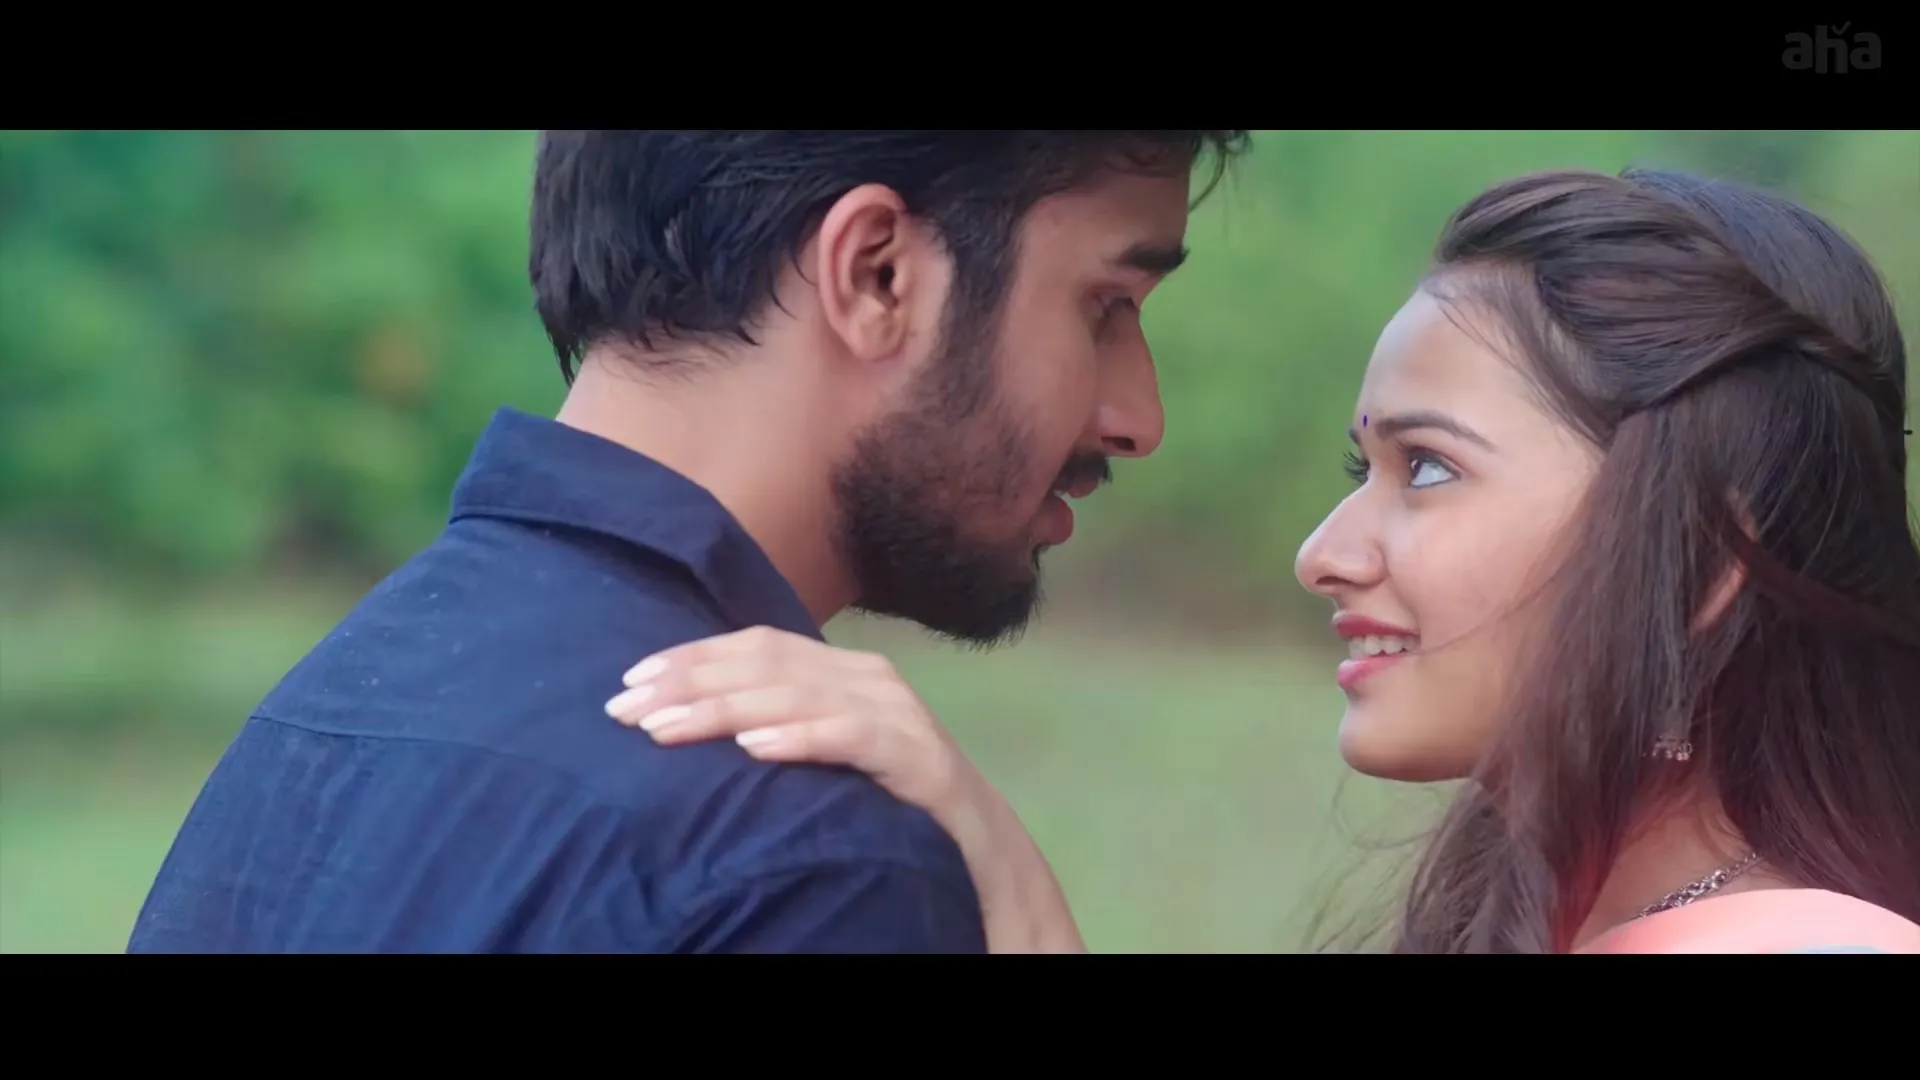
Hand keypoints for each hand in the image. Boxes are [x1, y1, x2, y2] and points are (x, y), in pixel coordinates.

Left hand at [603, 625, 971, 820]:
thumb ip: (776, 721)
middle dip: (688, 682)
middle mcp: (866, 675)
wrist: (977, 840)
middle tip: (626, 707)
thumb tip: (685, 718)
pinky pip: (850, 735)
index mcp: (841, 667)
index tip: (629, 680)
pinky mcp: (915, 754)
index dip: (690, 657)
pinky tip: (755, 746)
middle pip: (767, 662)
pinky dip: (800, 737)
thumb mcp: (824, 747)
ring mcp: (894, 711)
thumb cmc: (886, 795)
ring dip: (724, 709)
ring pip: (797, 694)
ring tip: (667, 728)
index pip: (756, 644)